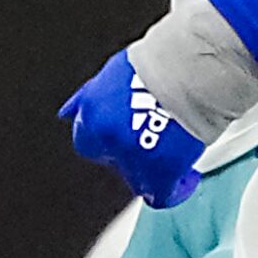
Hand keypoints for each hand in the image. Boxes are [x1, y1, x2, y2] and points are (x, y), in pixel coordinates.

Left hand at [59, 48, 202, 208]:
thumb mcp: (112, 74)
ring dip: (152, 173)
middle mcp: (106, 134)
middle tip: (149, 147)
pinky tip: (184, 177)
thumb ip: (91, 97)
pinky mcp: (161, 170)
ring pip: (136, 180)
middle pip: (112, 161)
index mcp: (92, 110)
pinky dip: (173, 189)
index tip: (122, 142)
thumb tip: (68, 112)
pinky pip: (161, 194)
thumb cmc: (159, 63)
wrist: (189, 68)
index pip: (86, 142)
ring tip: (170, 160)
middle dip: (128, 158)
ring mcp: (132, 154)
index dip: (107, 144)